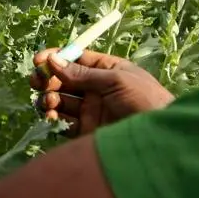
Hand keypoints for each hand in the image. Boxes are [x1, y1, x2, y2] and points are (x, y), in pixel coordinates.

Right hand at [29, 49, 173, 136]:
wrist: (161, 139)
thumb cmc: (145, 100)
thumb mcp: (117, 80)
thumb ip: (83, 73)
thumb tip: (53, 60)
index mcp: (106, 70)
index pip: (76, 59)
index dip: (56, 58)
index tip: (38, 61)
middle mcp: (96, 89)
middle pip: (64, 80)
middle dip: (48, 79)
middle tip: (37, 82)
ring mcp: (90, 111)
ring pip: (61, 101)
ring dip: (50, 99)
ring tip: (49, 103)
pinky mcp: (86, 132)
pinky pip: (64, 123)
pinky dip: (54, 119)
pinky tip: (52, 117)